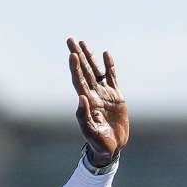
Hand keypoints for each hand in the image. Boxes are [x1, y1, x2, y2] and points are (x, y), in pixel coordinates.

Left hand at [66, 38, 128, 165]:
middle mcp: (94, 94)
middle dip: (78, 54)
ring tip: (83, 42)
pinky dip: (109, 65)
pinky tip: (106, 54)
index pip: (78, 80)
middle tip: (70, 39)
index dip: (75, 67)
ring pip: (96, 70)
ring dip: (89, 56)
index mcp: (87, 101)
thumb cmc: (98, 142)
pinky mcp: (116, 96)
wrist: (112, 147)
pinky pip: (112, 77)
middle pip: (84, 70)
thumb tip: (81, 98)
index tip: (72, 54)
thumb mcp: (89, 131)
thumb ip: (84, 116)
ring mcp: (105, 94)